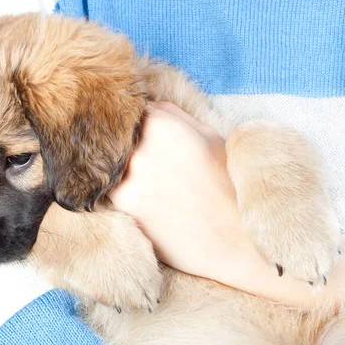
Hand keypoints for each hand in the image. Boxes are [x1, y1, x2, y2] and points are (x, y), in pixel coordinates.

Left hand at [109, 102, 344, 307]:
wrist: (237, 238)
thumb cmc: (228, 184)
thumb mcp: (210, 137)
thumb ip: (173, 115)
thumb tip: (146, 105)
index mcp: (161, 124)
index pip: (126, 112)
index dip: (131, 122)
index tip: (135, 132)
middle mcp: (139, 149)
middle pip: (113, 138)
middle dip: (123, 145)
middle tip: (141, 160)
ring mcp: (127, 179)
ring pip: (107, 164)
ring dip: (117, 169)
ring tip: (145, 181)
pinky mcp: (123, 207)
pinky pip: (107, 190)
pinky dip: (116, 191)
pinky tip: (141, 198)